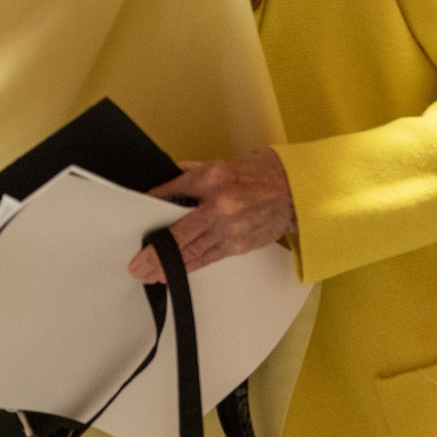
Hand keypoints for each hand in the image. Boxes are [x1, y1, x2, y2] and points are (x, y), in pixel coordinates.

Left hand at [128, 150, 296, 282]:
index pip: (174, 191)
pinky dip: (190, 266)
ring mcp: (230, 229)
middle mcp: (220, 206)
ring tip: (150, 274)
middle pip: (180, 234)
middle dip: (157, 253)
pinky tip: (175, 272)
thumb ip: (196, 173)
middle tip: (138, 265)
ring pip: (193, 252)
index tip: (138, 214)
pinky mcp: (239, 245)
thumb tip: (172, 182)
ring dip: (169, 266)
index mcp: (214, 178)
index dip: (153, 204)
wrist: (298, 191)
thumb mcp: (226, 163)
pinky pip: (209, 258)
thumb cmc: (265, 173)